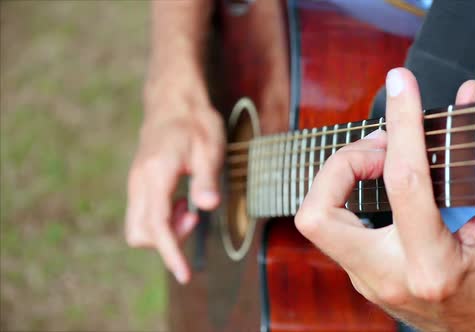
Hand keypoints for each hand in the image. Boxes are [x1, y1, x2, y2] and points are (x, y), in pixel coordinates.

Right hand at [125, 68, 224, 283]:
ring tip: (190, 208)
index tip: (184, 275)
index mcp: (156, 173)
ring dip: (165, 230)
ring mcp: (136, 182)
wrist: (173, 100)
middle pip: (140, 233)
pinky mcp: (139, 182)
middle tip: (195, 219)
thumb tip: (207, 207)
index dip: (170, 253)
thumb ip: (206, 178)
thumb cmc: (196, 121)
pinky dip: (162, 219)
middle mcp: (139, 181)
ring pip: (139, 226)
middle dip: (168, 241)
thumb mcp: (210, 147)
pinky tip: (182, 201)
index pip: (157, 225)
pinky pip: (144, 213)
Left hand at [296, 68, 474, 329]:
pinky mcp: (362, 277)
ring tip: (384, 159)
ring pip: (318, 220)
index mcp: (434, 269)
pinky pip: (337, 227)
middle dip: (340, 164)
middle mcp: (387, 278)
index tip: (402, 84)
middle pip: (318, 214)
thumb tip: (467, 96)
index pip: (404, 183)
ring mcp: (367, 282)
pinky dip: (352, 192)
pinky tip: (384, 180)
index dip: (403, 124)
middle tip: (382, 146)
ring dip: (342, 177)